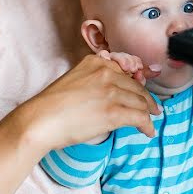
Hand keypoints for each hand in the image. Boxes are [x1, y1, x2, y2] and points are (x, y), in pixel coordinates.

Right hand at [17, 54, 159, 151]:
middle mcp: (106, 72)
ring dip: (148, 114)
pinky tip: (148, 132)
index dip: (137, 84)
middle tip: (152, 109)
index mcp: (96, 62)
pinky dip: (147, 126)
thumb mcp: (74, 81)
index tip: (142, 92)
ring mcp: (111, 91)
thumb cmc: (51, 106)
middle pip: (136, 87)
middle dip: (146, 100)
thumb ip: (93, 81)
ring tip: (150, 122)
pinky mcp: (113, 112)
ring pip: (140, 102)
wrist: (40, 120)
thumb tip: (110, 95)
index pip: (126, 72)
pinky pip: (140, 118)